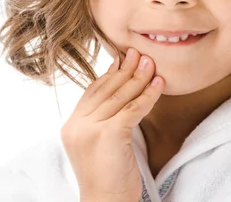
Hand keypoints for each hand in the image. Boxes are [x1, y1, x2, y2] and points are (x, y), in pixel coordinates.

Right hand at [60, 48, 162, 201]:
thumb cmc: (106, 177)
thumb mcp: (96, 144)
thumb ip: (99, 120)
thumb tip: (116, 91)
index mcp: (72, 125)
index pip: (92, 91)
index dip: (109, 73)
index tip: (122, 58)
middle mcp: (77, 125)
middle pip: (106, 90)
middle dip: (125, 69)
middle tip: (139, 53)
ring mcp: (91, 129)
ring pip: (120, 97)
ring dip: (139, 77)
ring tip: (151, 63)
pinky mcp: (109, 135)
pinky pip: (133, 109)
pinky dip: (148, 96)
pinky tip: (159, 85)